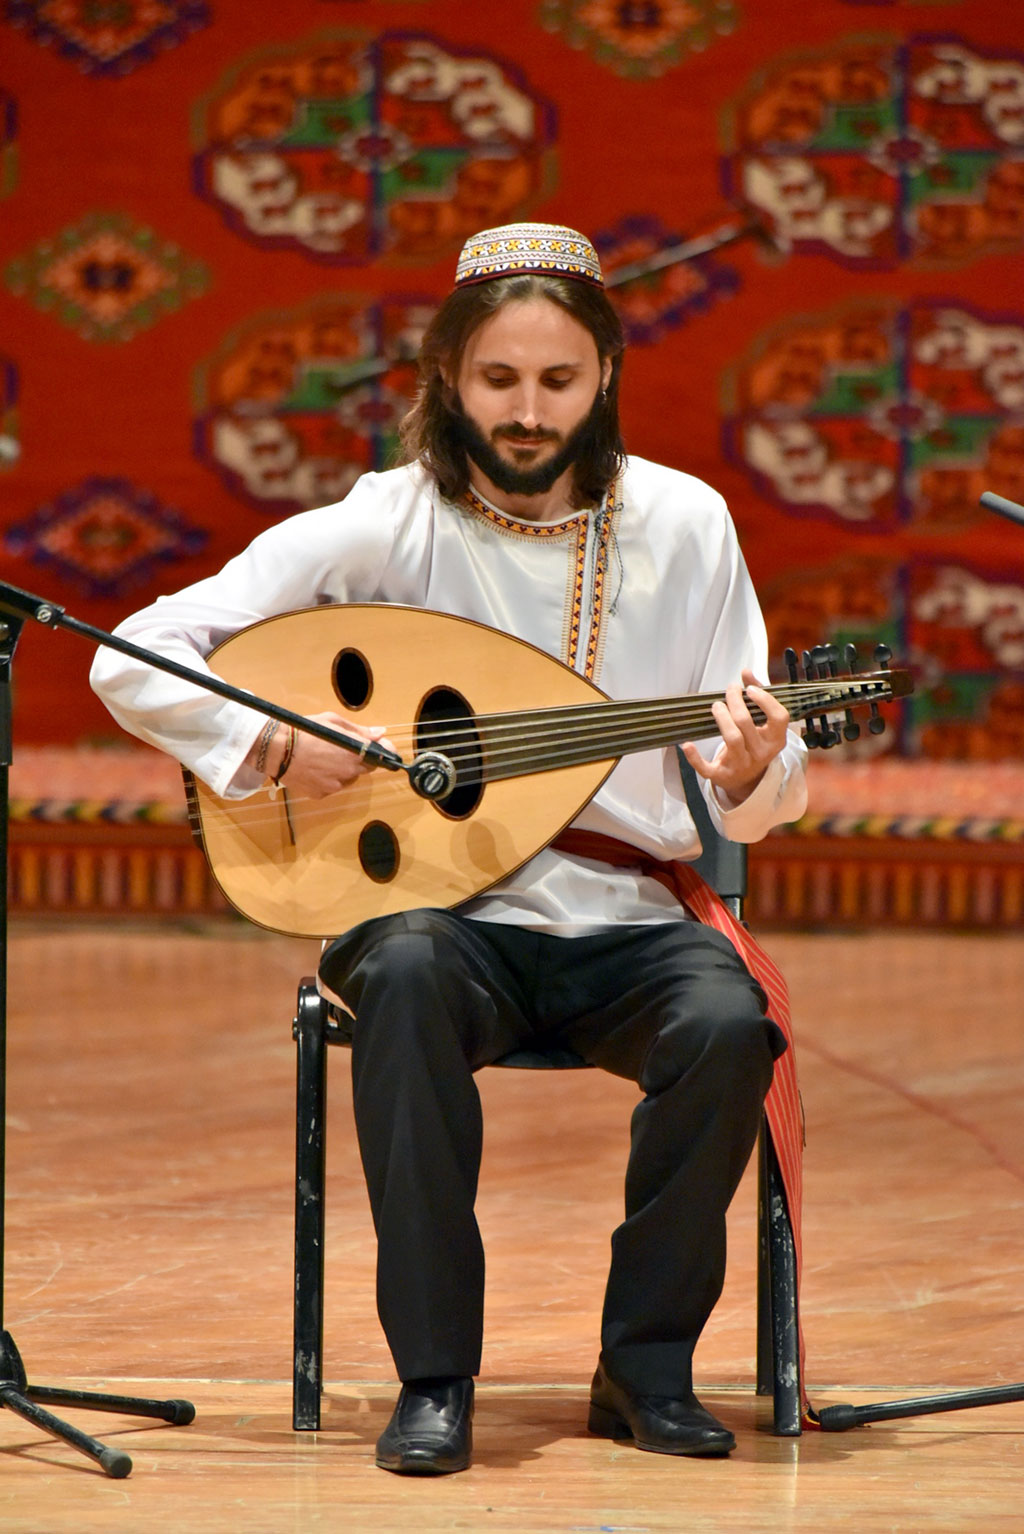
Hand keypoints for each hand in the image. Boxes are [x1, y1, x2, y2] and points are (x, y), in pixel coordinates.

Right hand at [265, 712, 394, 799]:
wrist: (276, 748)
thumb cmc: (305, 730)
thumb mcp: (333, 722)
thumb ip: (359, 731)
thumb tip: (381, 733)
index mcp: (356, 751)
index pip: (382, 756)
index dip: (384, 752)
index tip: (381, 748)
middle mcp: (349, 771)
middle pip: (365, 768)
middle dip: (359, 760)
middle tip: (343, 750)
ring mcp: (336, 785)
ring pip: (348, 779)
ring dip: (343, 771)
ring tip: (323, 759)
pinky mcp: (322, 794)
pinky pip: (331, 787)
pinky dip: (327, 780)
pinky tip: (315, 769)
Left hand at [681, 669, 789, 803]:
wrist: (747, 779)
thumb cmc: (755, 743)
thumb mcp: (763, 723)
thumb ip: (758, 695)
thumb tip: (746, 672)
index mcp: (775, 740)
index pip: (778, 717)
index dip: (765, 700)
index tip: (749, 689)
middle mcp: (761, 754)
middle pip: (747, 724)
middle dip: (735, 703)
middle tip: (729, 691)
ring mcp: (741, 765)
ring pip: (732, 739)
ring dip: (721, 718)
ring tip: (716, 706)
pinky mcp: (721, 775)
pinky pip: (707, 768)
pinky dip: (695, 758)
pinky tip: (687, 745)